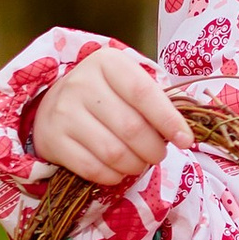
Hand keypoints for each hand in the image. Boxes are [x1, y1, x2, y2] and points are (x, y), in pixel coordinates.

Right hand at [28, 45, 188, 184]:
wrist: (54, 103)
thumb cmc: (105, 94)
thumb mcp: (128, 83)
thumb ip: (157, 100)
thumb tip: (186, 130)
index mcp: (107, 63)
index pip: (144, 93)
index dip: (169, 121)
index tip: (186, 140)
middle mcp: (81, 83)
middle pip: (131, 128)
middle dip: (154, 150)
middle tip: (158, 155)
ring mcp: (63, 112)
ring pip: (113, 152)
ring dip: (135, 165)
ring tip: (140, 163)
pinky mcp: (52, 139)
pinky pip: (92, 169)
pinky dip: (113, 177)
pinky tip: (118, 171)